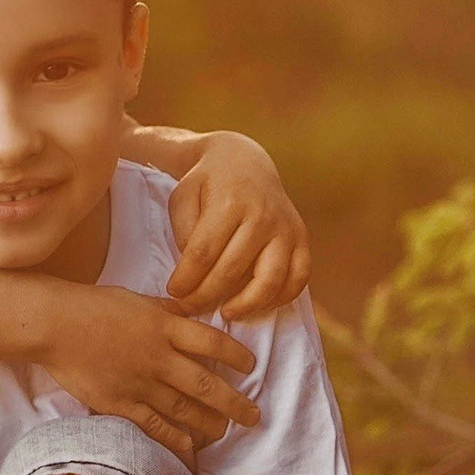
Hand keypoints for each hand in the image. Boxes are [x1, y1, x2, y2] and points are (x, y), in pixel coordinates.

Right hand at [33, 284, 257, 450]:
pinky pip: (154, 425)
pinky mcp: (119, 402)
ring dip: (209, 423)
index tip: (251, 366)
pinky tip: (190, 447)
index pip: (212, 343)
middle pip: (206, 384)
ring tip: (224, 431)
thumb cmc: (92, 305)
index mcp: (164, 326)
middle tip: (253, 416)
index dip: (237, 355)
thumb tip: (189, 313)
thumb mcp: (136, 299)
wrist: (54, 324)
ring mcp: (139, 382)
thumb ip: (165, 311)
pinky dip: (174, 437)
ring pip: (184, 409)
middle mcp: (158, 356)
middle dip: (234, 403)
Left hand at [163, 131, 310, 319]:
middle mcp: (262, 215)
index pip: (203, 254)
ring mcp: (285, 227)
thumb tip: (193, 272)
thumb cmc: (207, 184)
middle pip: (232, 271)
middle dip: (206, 296)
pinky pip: (299, 277)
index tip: (173, 293)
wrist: (244, 161)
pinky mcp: (301, 237)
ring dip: (246, 305)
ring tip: (226, 313)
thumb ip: (184, 232)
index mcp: (228, 202)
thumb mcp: (183, 197)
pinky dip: (281, 298)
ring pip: (270, 281)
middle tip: (190, 307)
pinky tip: (258, 304)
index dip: (186, 280)